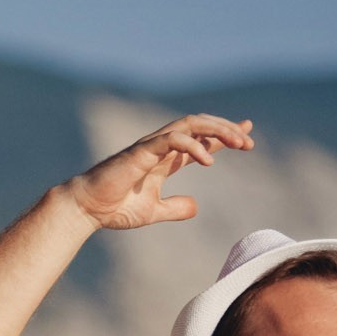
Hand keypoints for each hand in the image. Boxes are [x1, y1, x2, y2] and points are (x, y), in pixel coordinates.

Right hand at [63, 114, 253, 230]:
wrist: (87, 209)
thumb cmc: (114, 207)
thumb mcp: (153, 211)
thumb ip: (175, 208)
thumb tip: (196, 207)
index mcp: (165, 158)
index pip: (201, 139)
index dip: (225, 134)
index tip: (247, 135)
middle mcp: (161, 146)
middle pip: (201, 125)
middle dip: (227, 130)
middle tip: (249, 142)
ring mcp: (151, 146)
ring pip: (191, 124)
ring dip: (217, 130)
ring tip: (237, 144)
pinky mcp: (141, 151)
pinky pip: (172, 139)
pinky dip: (193, 145)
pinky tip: (209, 160)